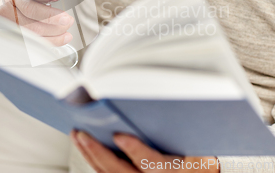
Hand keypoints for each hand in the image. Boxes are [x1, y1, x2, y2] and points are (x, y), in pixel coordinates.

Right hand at [0, 0, 78, 45]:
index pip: (30, 8)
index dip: (49, 15)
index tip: (66, 18)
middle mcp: (8, 9)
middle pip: (31, 25)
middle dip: (53, 27)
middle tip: (69, 24)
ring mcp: (7, 23)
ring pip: (30, 36)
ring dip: (52, 37)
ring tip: (67, 35)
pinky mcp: (10, 32)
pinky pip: (28, 42)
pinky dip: (46, 43)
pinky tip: (60, 40)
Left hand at [71, 131, 219, 172]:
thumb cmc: (193, 162)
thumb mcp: (196, 149)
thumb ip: (178, 132)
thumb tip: (164, 107)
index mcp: (169, 170)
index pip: (151, 163)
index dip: (134, 150)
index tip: (120, 136)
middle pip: (120, 171)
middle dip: (100, 153)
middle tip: (85, 135)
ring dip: (90, 154)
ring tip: (78, 135)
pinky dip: (92, 158)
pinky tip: (84, 145)